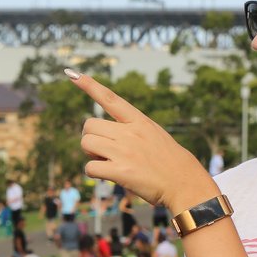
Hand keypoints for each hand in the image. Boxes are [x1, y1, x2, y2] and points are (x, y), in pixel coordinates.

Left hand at [65, 69, 217, 213]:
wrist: (184, 182)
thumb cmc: (168, 161)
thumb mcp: (154, 134)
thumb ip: (130, 129)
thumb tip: (102, 136)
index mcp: (139, 121)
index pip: (110, 98)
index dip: (89, 86)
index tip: (72, 74)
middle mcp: (129, 132)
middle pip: (89, 125)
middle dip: (90, 138)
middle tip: (102, 150)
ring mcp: (124, 151)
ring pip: (86, 144)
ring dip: (91, 155)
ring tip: (108, 162)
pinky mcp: (120, 171)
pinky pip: (89, 168)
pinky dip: (93, 172)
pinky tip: (108, 175)